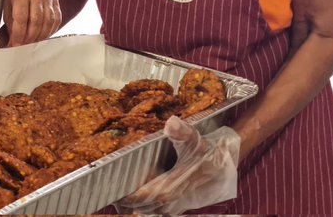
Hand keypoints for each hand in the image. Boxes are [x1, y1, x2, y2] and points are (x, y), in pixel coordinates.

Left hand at [2, 0, 60, 46]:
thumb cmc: (13, 0)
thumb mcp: (8, 10)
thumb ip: (12, 26)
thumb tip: (14, 45)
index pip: (21, 17)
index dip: (19, 33)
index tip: (15, 44)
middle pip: (36, 20)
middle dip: (30, 37)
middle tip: (24, 46)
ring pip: (48, 21)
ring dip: (41, 36)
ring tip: (33, 43)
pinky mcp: (55, 0)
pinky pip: (57, 19)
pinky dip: (50, 31)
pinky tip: (43, 36)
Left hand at [116, 117, 239, 213]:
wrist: (226, 167)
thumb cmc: (209, 154)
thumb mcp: (196, 140)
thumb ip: (182, 133)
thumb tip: (171, 123)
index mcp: (170, 189)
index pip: (138, 197)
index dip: (121, 194)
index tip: (106, 186)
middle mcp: (169, 202)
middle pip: (137, 207)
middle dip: (122, 198)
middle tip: (108, 185)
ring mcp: (172, 207)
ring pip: (145, 210)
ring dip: (132, 202)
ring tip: (119, 189)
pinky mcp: (176, 206)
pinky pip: (153, 210)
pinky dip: (143, 203)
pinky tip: (136, 190)